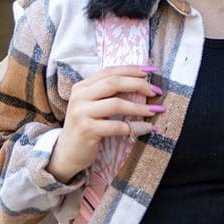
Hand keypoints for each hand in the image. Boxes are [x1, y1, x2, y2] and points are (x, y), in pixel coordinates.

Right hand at [47, 65, 164, 182]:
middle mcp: (79, 96)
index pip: (110, 71)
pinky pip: (117, 126)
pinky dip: (135, 126)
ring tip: (156, 110)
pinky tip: (147, 128)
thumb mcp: (94, 106)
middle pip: (113, 83)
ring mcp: (81, 113)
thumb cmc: (87, 127)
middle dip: (138, 85)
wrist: (67, 153)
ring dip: (140, 107)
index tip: (152, 71)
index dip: (132, 70)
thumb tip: (142, 84)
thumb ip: (109, 94)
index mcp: (82, 87)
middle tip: (157, 91)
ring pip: (116, 104)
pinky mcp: (87, 130)